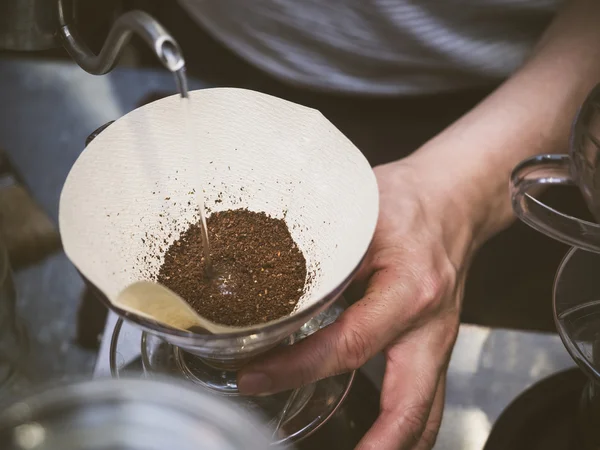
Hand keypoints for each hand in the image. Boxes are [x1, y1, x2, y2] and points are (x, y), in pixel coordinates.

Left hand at [238, 159, 478, 448]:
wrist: (455, 197)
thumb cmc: (408, 201)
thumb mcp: (358, 216)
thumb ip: (322, 255)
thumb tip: (272, 289)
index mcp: (410, 290)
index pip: (347, 345)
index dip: (296, 367)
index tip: (255, 377)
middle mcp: (431, 323)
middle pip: (407, 403)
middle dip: (376, 445)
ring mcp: (440, 337)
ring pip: (427, 409)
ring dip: (397, 444)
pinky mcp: (437, 341)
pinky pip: (431, 394)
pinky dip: (410, 424)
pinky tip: (387, 437)